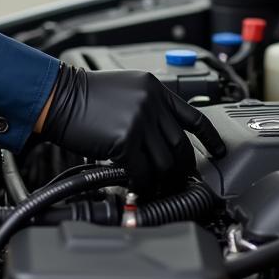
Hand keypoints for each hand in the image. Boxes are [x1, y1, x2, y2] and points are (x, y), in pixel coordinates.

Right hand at [40, 65, 225, 192]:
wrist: (58, 96)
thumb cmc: (85, 96)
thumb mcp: (126, 90)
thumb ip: (149, 108)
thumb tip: (162, 140)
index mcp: (156, 88)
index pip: (194, 115)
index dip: (210, 137)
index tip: (220, 151)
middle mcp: (153, 102)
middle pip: (180, 146)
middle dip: (181, 169)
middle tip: (177, 183)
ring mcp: (141, 120)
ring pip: (164, 163)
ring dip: (160, 181)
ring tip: (154, 190)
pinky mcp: (126, 140)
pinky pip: (142, 172)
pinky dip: (141, 184)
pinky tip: (135, 187)